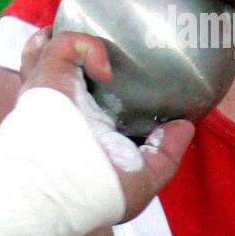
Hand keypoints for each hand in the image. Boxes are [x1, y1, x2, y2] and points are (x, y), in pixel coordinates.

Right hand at [19, 27, 194, 220]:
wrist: (62, 191)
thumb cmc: (93, 196)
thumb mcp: (142, 180)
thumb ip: (166, 154)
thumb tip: (184, 126)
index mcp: (83, 131)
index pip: (87, 101)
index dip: (102, 88)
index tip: (131, 80)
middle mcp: (66, 109)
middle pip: (62, 70)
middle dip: (74, 54)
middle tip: (108, 55)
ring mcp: (55, 90)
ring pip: (52, 47)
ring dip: (74, 39)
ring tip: (97, 44)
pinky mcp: (50, 75)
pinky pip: (66, 43)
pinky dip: (90, 47)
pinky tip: (105, 70)